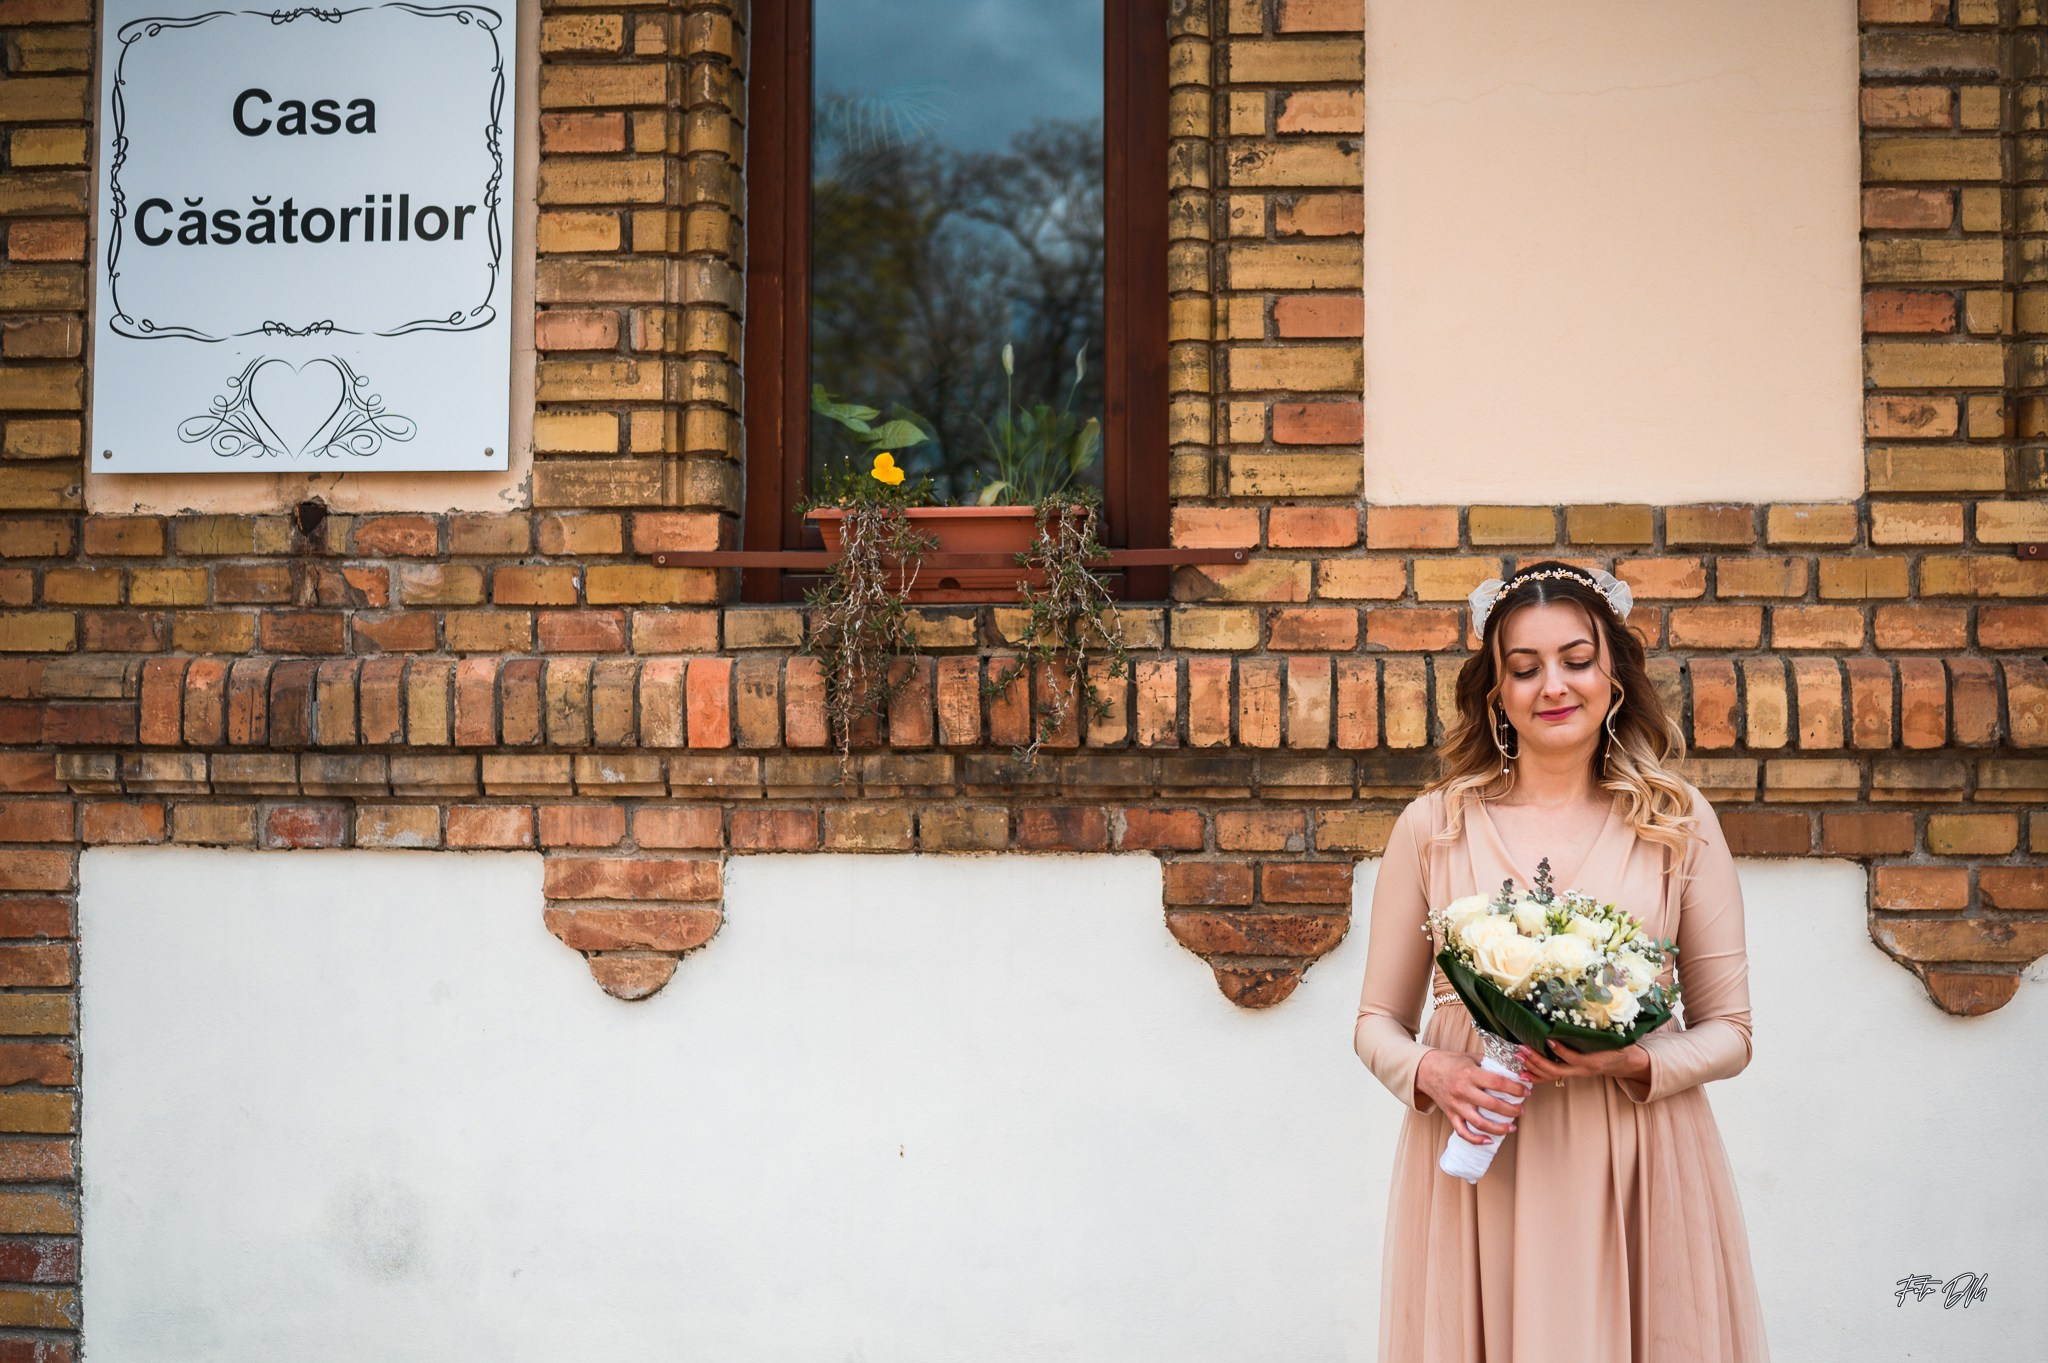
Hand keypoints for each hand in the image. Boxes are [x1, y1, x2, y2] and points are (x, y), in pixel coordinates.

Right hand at [1416, 1049, 1531, 1145]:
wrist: (1425, 1070)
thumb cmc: (1450, 1062)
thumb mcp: (1470, 1057)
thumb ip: (1489, 1062)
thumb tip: (1511, 1067)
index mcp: (1469, 1073)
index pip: (1497, 1082)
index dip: (1515, 1088)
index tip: (1526, 1091)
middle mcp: (1462, 1090)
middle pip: (1492, 1105)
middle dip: (1511, 1110)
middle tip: (1521, 1110)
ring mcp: (1456, 1104)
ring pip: (1479, 1122)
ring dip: (1499, 1128)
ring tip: (1512, 1128)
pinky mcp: (1450, 1114)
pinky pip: (1463, 1131)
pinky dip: (1475, 1139)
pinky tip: (1488, 1140)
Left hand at [1514, 1040, 1649, 1085]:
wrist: (1622, 1063)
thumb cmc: (1618, 1047)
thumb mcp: (1616, 1039)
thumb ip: (1606, 1030)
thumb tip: (1600, 1011)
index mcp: (1593, 1060)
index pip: (1574, 1057)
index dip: (1561, 1051)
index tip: (1548, 1040)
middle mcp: (1582, 1069)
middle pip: (1557, 1070)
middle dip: (1538, 1060)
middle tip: (1523, 1048)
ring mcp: (1575, 1073)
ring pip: (1551, 1075)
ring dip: (1533, 1067)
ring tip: (1519, 1056)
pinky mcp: (1570, 1073)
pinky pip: (1551, 1078)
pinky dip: (1536, 1076)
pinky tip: (1523, 1073)